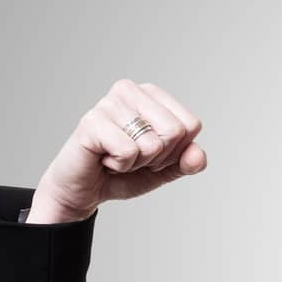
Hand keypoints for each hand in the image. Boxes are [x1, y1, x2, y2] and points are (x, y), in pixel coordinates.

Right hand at [28, 79, 206, 222]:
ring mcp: (109, 103)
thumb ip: (187, 162)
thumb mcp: (164, 170)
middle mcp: (129, 90)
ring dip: (137, 163)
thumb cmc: (122, 173)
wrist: (84, 190)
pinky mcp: (92, 121)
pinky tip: (104, 159)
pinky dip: (120, 165)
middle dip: (157, 157)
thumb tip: (198, 155)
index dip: (175, 151)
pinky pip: (129, 152)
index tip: (150, 153)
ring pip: (154, 144)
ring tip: (115, 156)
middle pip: (175, 132)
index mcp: (151, 95)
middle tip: (131, 156)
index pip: (191, 125)